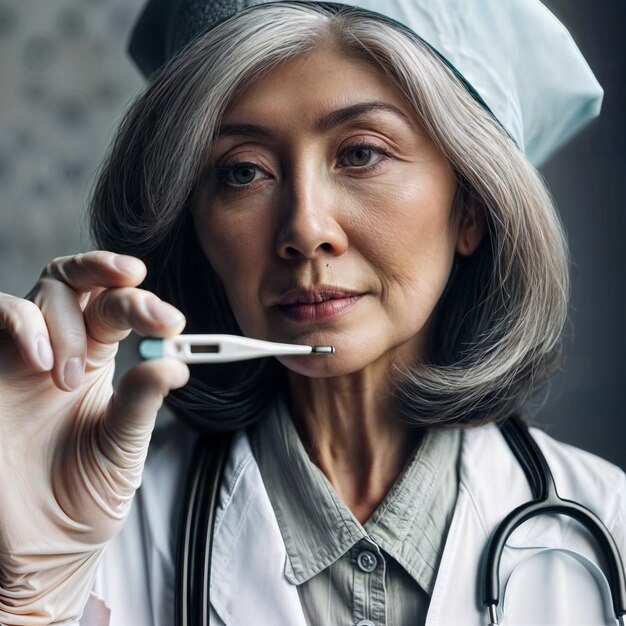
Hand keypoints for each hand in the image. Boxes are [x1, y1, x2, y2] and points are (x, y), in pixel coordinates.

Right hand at [0, 251, 188, 623]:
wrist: (41, 545)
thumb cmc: (84, 494)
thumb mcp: (124, 445)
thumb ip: (142, 400)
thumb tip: (175, 359)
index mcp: (98, 360)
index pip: (116, 306)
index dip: (142, 301)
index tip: (171, 321)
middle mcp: (59, 349)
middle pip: (78, 281)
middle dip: (107, 274)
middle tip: (139, 300)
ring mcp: (19, 357)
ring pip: (42, 292)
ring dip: (65, 319)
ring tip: (71, 377)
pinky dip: (21, 323)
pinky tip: (43, 359)